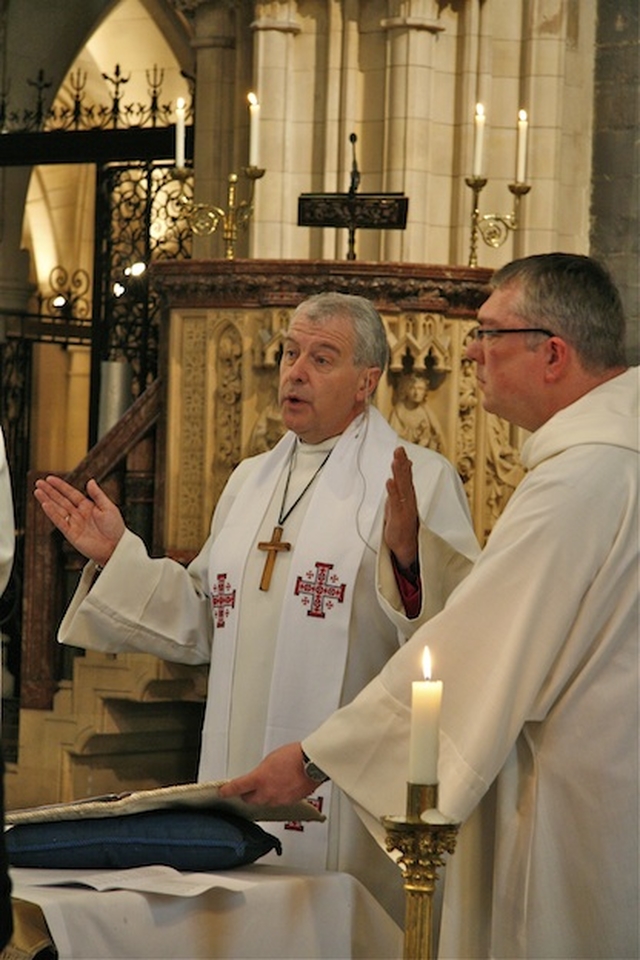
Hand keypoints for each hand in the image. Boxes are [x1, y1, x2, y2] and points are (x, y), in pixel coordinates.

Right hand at [34, 475, 124, 566]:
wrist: (116, 547)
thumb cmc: (116, 529)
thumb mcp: (109, 508)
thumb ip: (98, 495)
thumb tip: (90, 481)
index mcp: (89, 507)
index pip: (71, 493)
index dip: (61, 486)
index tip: (50, 479)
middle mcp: (80, 514)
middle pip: (61, 500)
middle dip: (50, 491)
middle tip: (39, 482)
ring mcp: (74, 524)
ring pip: (58, 509)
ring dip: (47, 500)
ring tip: (38, 491)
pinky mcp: (71, 534)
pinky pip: (60, 522)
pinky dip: (52, 513)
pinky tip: (45, 505)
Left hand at [218, 742, 316, 805]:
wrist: (313, 762)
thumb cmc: (295, 756)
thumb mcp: (271, 759)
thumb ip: (261, 771)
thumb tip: (260, 777)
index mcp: (260, 779)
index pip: (237, 787)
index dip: (227, 791)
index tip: (223, 792)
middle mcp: (267, 793)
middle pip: (249, 799)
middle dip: (248, 794)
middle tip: (249, 787)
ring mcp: (279, 800)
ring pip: (264, 802)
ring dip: (264, 795)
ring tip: (273, 782)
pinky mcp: (289, 803)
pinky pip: (278, 802)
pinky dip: (277, 796)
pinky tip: (283, 786)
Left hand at [383, 446, 418, 568]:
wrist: (406, 545)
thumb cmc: (402, 521)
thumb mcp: (401, 500)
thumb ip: (402, 484)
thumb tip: (404, 468)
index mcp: (407, 495)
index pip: (406, 476)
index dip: (403, 462)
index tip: (400, 449)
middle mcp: (408, 499)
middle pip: (405, 478)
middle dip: (401, 463)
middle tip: (399, 449)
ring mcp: (404, 507)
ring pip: (401, 487)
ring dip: (399, 473)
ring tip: (396, 461)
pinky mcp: (399, 516)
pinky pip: (395, 502)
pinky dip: (392, 491)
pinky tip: (390, 481)